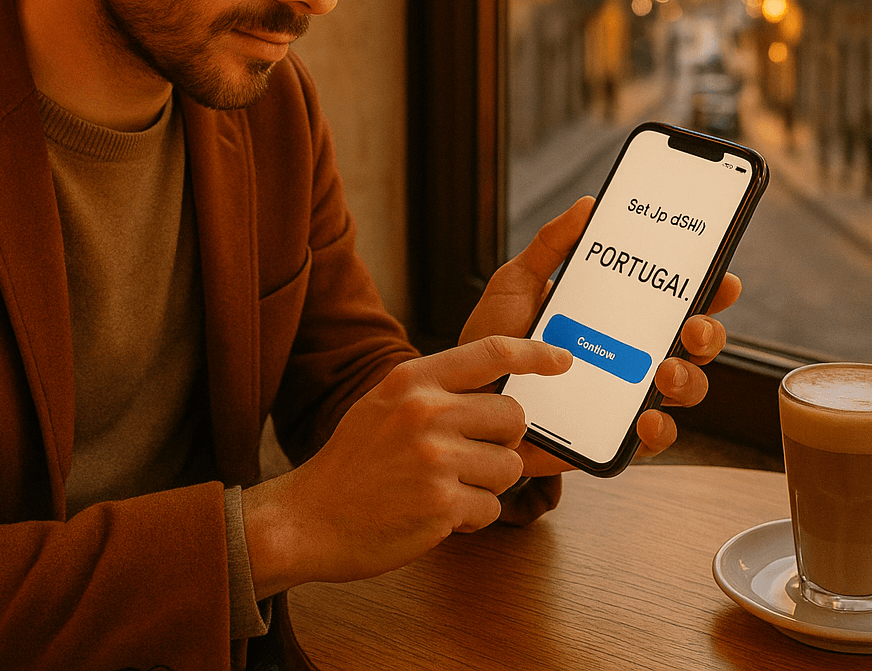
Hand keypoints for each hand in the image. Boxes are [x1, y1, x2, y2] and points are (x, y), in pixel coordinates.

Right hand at [241, 334, 573, 594]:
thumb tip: (493, 392)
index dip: (535, 353)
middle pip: (513, 416)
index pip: (491, 352)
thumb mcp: (383, 406)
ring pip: (509, 466)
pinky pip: (492, 506)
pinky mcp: (443, 503)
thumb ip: (432, 393)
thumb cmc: (351, 465)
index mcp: (413, 380)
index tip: (562, 359)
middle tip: (470, 457)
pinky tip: (437, 513)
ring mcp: (436, 458)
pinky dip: (472, 516)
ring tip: (447, 488)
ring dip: (488, 484)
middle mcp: (426, 412)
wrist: (309, 518)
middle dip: (503, 442)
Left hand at [459, 196, 741, 486]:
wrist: (463, 397)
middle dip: (709, 333)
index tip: (723, 278)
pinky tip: (648, 418)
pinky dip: (661, 431)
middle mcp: (632, 353)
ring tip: (665, 371)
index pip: (676, 298)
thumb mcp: (517, 282)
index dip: (709, 288)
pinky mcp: (611, 435)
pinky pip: (653, 439)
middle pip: (695, 343)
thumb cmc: (494, 338)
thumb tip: (588, 204)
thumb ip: (551, 245)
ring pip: (685, 389)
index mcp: (618, 313)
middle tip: (693, 327)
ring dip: (689, 380)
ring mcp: (626, 395)